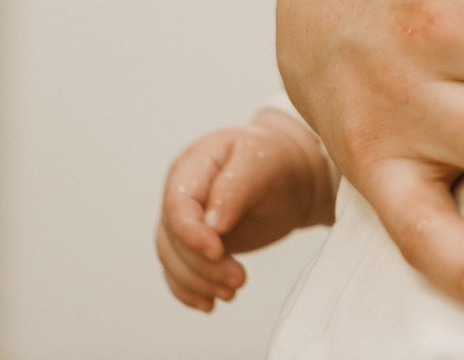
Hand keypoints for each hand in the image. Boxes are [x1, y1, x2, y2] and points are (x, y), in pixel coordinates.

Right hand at [155, 109, 336, 311]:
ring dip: (198, 282)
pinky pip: (178, 271)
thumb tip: (212, 224)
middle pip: (174, 238)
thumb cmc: (275, 160)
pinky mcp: (192, 243)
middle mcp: (181, 193)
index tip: (217, 251)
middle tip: (239, 278)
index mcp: (193, 165)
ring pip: (173, 259)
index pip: (177, 204)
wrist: (289, 174)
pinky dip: (190, 291)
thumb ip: (235, 187)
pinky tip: (209, 303)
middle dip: (203, 265)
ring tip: (232, 292)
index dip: (190, 233)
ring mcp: (184, 219)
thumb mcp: (261, 163)